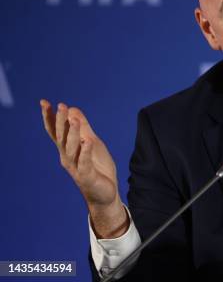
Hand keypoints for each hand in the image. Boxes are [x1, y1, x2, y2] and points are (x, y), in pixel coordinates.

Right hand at [40, 100, 127, 237]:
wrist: (105, 192)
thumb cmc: (97, 166)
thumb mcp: (92, 142)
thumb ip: (83, 127)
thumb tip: (72, 109)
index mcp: (67, 148)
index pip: (56, 131)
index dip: (49, 117)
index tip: (44, 102)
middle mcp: (67, 157)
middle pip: (62, 137)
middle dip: (60, 121)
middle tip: (61, 106)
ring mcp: (76, 167)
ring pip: (72, 149)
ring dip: (73, 133)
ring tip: (74, 119)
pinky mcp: (86, 176)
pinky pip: (84, 163)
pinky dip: (85, 152)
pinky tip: (86, 142)